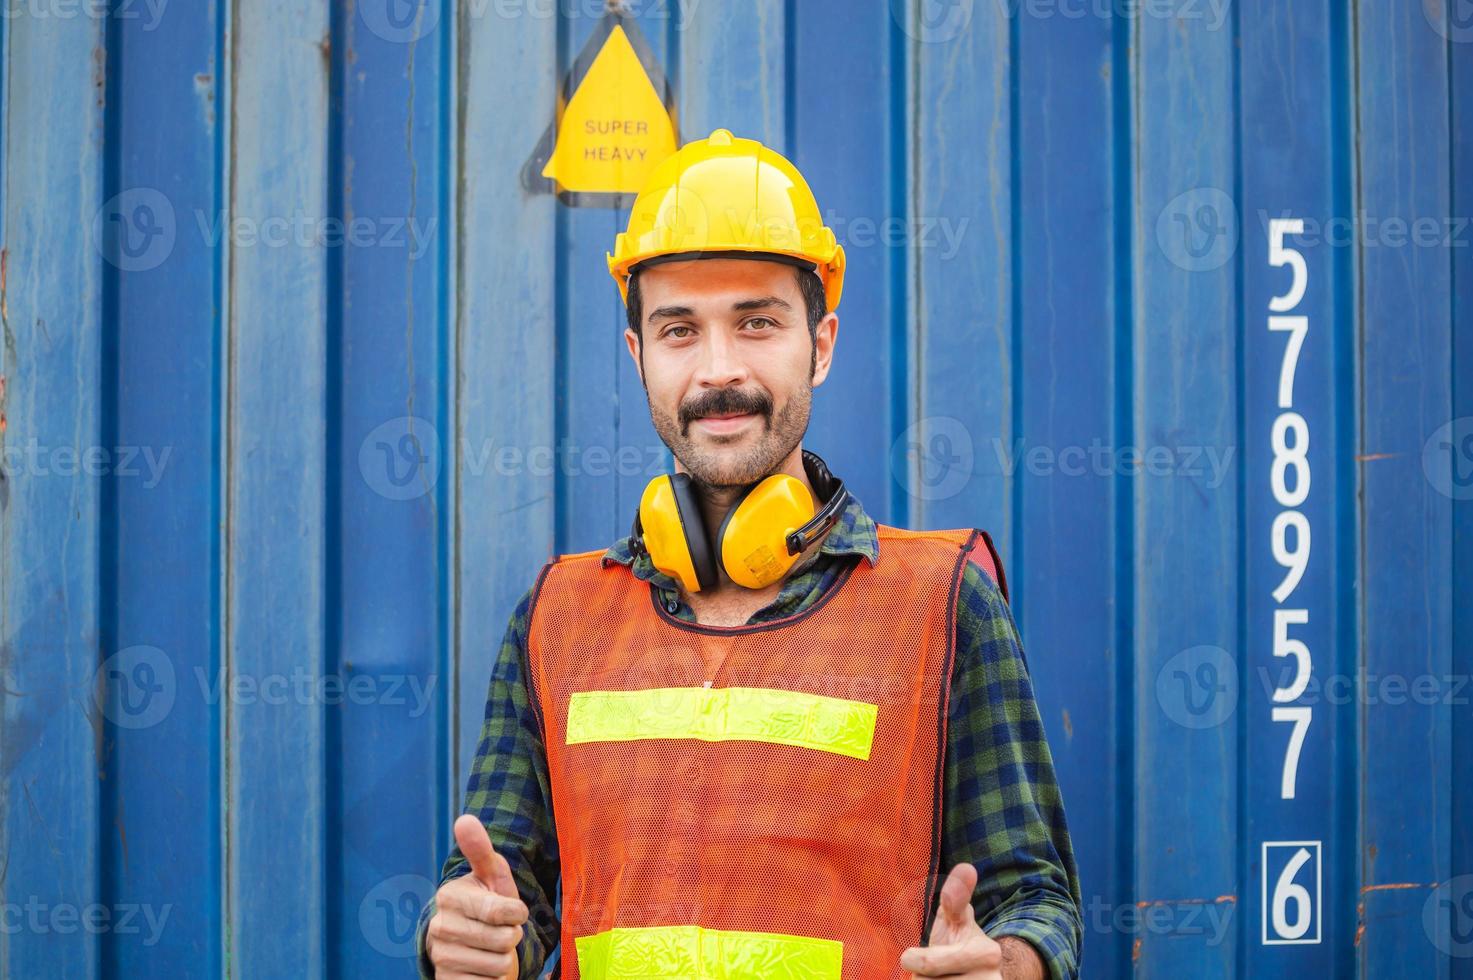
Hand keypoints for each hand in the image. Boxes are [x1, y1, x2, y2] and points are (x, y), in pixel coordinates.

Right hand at [425, 814, 529, 978]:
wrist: (469, 942)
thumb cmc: (487, 904)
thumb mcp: (491, 876)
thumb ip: (480, 850)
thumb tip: (465, 819)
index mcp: (449, 897)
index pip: (502, 912)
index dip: (517, 913)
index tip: (511, 910)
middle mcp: (439, 927)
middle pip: (504, 940)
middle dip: (511, 936)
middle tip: (500, 930)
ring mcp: (441, 957)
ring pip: (500, 965)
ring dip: (504, 958)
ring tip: (492, 948)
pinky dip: (495, 979)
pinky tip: (484, 967)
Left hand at [899, 862, 1002, 978]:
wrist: (981, 976)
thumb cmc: (962, 945)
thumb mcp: (959, 920)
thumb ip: (957, 896)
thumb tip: (966, 867)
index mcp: (986, 954)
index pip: (930, 964)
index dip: (915, 961)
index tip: (907, 959)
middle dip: (922, 977)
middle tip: (928, 969)